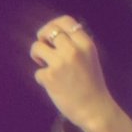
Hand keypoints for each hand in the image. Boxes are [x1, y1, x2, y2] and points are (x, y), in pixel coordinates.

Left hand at [30, 15, 112, 131]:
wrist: (95, 109)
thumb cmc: (93, 85)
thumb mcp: (91, 58)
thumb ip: (77, 45)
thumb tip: (56, 35)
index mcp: (86, 44)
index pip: (65, 21)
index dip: (54, 25)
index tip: (50, 34)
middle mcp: (73, 50)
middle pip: (49, 31)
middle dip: (42, 38)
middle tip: (43, 47)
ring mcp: (60, 63)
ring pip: (37, 47)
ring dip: (37, 55)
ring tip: (44, 65)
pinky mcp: (50, 77)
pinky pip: (37, 71)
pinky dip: (42, 78)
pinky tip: (52, 86)